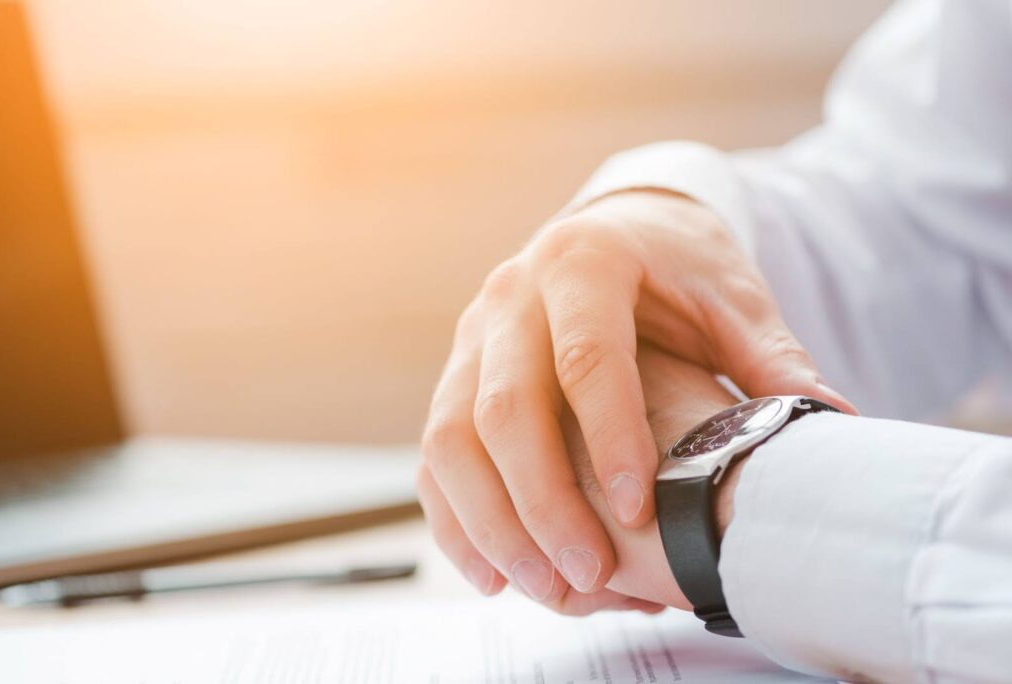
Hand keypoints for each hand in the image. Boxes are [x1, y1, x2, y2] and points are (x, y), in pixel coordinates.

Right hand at [418, 190, 852, 606]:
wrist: (618, 227)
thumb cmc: (678, 265)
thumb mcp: (731, 295)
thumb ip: (769, 356)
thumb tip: (830, 420)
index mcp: (584, 262)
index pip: (585, 358)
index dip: (608, 438)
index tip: (636, 513)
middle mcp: (512, 294)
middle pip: (505, 405)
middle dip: (543, 500)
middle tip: (588, 573)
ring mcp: (473, 334)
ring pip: (452, 434)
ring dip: (491, 520)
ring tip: (543, 586)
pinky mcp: (456, 371)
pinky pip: (435, 450)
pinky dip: (455, 516)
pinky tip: (493, 572)